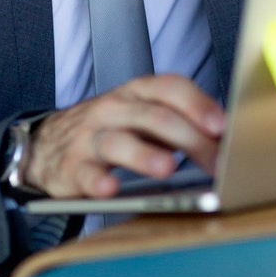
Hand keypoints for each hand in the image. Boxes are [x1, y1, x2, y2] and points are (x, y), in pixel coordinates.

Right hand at [22, 75, 224, 199]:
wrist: (47, 144)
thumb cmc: (112, 130)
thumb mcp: (144, 116)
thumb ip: (181, 123)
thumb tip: (229, 140)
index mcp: (137, 93)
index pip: (169, 88)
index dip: (197, 104)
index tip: (221, 125)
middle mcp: (114, 109)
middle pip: (154, 118)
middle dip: (189, 139)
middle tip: (215, 161)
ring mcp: (91, 137)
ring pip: (119, 142)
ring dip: (144, 155)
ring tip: (168, 168)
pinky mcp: (72, 167)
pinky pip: (86, 173)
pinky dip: (97, 181)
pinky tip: (110, 188)